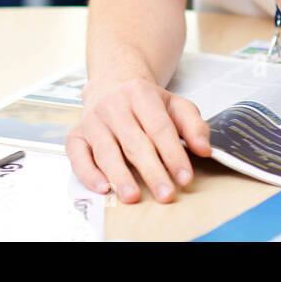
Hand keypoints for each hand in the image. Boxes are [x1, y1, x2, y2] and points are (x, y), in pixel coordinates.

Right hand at [65, 78, 212, 203]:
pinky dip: (88, 173)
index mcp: (140, 93)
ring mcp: (92, 120)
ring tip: (134, 196)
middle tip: (165, 194)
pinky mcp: (75, 135)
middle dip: (152, 170)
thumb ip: (193, 125)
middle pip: (135, 142)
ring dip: (120, 175)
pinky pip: (78, 156)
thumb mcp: (174, 105)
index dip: (173, 154)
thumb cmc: (147, 103)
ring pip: (107, 151)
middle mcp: (113, 105)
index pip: (159, 127)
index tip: (185, 178)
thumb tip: (204, 149)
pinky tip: (102, 188)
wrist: (111, 85)